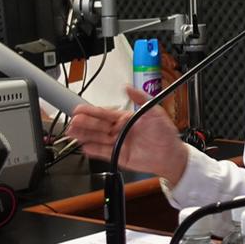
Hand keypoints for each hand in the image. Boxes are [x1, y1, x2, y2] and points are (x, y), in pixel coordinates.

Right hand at [65, 86, 188, 183]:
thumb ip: (141, 98)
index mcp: (126, 118)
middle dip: (85, 123)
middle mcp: (120, 130)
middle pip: (98, 126)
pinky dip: (93, 150)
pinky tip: (84, 146)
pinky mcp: (119, 156)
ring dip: (85, 135)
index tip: (79, 109)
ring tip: (73, 132)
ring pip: (97, 138)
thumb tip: (128, 88)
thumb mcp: (155, 111)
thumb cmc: (165, 133)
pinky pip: (103, 152)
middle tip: (73, 121)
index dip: (91, 111)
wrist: (171, 154)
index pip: (105, 113)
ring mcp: (119, 143)